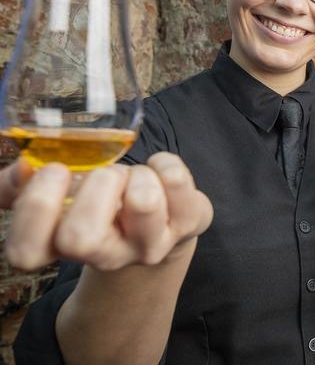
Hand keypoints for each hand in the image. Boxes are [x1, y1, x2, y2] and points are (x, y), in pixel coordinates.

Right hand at [2, 153, 212, 271]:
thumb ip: (27, 182)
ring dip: (135, 174)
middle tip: (106, 175)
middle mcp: (108, 255)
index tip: (57, 171)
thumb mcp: (65, 196)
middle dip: (94, 186)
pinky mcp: (189, 224)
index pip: (27, 252)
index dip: (37, 207)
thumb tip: (20, 169)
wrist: (164, 226)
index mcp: (65, 247)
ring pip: (142, 204)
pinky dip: (166, 163)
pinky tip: (161, 171)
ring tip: (136, 176)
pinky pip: (177, 183)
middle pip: (81, 237)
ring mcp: (152, 244)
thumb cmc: (105, 204)